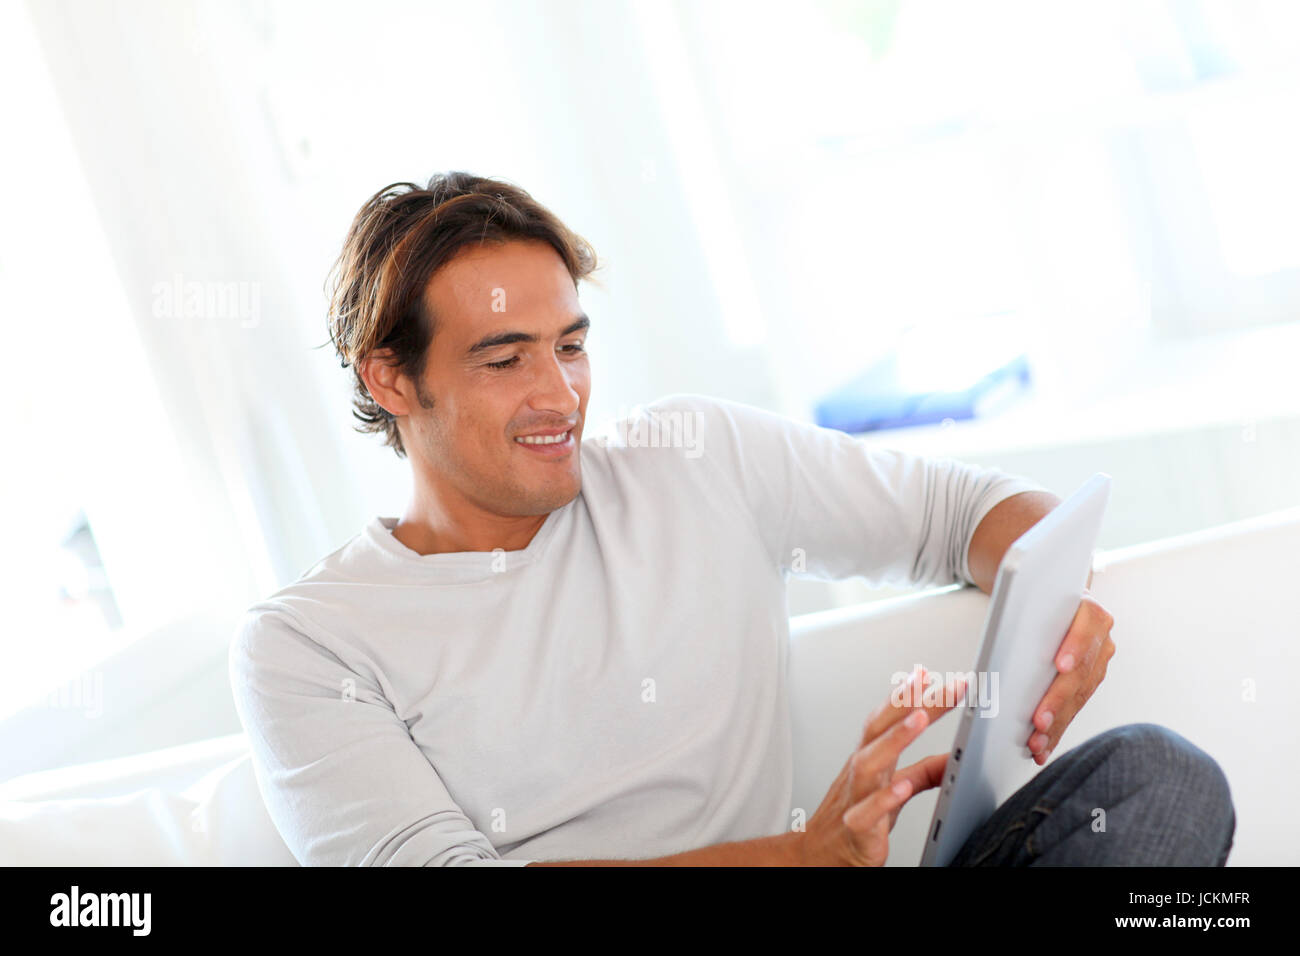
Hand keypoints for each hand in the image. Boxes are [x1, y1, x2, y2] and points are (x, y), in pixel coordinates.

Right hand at [796, 665, 963, 865]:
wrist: (819, 855)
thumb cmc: (857, 818)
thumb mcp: (897, 789)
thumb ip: (926, 771)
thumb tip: (955, 755)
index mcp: (872, 758)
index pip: (888, 720)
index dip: (905, 696)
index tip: (925, 673)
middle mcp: (861, 771)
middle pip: (878, 729)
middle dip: (904, 702)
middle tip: (931, 682)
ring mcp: (855, 797)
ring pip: (868, 762)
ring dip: (894, 737)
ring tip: (920, 717)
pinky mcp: (856, 829)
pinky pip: (867, 812)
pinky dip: (884, 799)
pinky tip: (902, 786)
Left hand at [1027, 588, 1115, 764]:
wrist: (1052, 597)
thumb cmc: (1037, 599)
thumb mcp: (1031, 596)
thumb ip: (1027, 610)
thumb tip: (1003, 633)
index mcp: (1090, 610)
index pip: (1087, 627)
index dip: (1074, 647)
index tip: (1061, 665)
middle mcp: (1100, 636)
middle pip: (1081, 672)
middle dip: (1057, 700)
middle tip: (1038, 721)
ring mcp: (1098, 660)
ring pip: (1078, 696)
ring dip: (1057, 723)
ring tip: (1036, 743)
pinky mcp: (1090, 681)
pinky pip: (1075, 707)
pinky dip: (1057, 728)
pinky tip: (1044, 745)